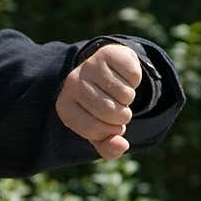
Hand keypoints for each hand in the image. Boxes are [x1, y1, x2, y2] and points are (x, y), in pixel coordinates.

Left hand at [55, 43, 141, 158]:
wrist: (105, 73)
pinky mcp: (108, 53)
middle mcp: (72, 84)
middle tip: (118, 109)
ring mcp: (89, 66)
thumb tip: (121, 146)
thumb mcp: (101, 131)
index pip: (94, 129)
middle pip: (110, 111)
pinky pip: (133, 77)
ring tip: (118, 92)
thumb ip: (109, 147)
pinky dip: (134, 81)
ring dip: (129, 98)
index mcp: (65, 107)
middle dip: (122, 116)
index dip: (109, 131)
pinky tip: (123, 77)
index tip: (108, 125)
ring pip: (125, 94)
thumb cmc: (100, 108)